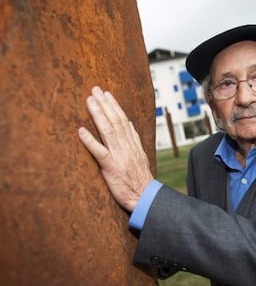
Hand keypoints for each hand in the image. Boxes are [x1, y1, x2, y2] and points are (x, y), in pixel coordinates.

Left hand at [78, 86, 152, 211]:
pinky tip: (81, 130)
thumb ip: (134, 140)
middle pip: (115, 121)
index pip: (123, 120)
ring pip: (108, 131)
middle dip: (105, 104)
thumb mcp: (141, 155)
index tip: (107, 94)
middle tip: (95, 90)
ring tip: (89, 101)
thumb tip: (129, 124)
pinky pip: (100, 152)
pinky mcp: (111, 168)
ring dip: (98, 114)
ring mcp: (119, 156)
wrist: (144, 196)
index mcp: (133, 144)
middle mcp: (126, 147)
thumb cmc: (141, 178)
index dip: (114, 106)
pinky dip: (90, 140)